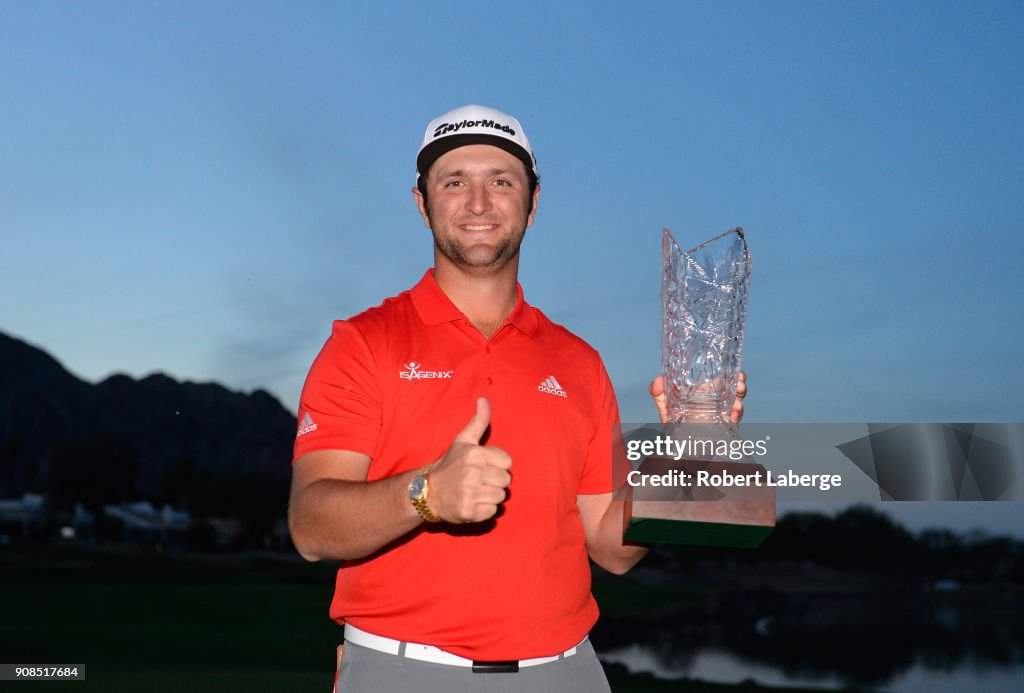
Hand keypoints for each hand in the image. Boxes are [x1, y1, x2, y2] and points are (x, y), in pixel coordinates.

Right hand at [427, 397, 511, 522]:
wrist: (427, 491)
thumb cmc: (450, 464)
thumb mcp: (463, 440)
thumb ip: (478, 421)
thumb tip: (484, 399)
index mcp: (475, 454)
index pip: (507, 462)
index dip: (497, 465)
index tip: (482, 466)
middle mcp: (473, 473)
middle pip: (506, 481)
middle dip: (494, 481)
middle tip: (478, 480)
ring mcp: (470, 493)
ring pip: (500, 497)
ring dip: (490, 496)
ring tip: (474, 491)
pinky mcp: (469, 511)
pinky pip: (492, 512)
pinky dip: (484, 510)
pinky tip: (472, 503)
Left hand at [647, 371, 747, 423]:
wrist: (678, 447)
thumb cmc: (674, 424)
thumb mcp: (665, 407)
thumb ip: (659, 394)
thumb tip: (658, 380)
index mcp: (706, 393)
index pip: (722, 380)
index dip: (732, 375)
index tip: (737, 373)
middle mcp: (717, 402)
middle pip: (734, 390)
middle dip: (740, 385)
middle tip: (740, 385)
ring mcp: (721, 415)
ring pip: (737, 404)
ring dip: (739, 402)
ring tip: (736, 404)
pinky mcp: (724, 429)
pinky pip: (734, 422)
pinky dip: (735, 418)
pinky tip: (732, 416)